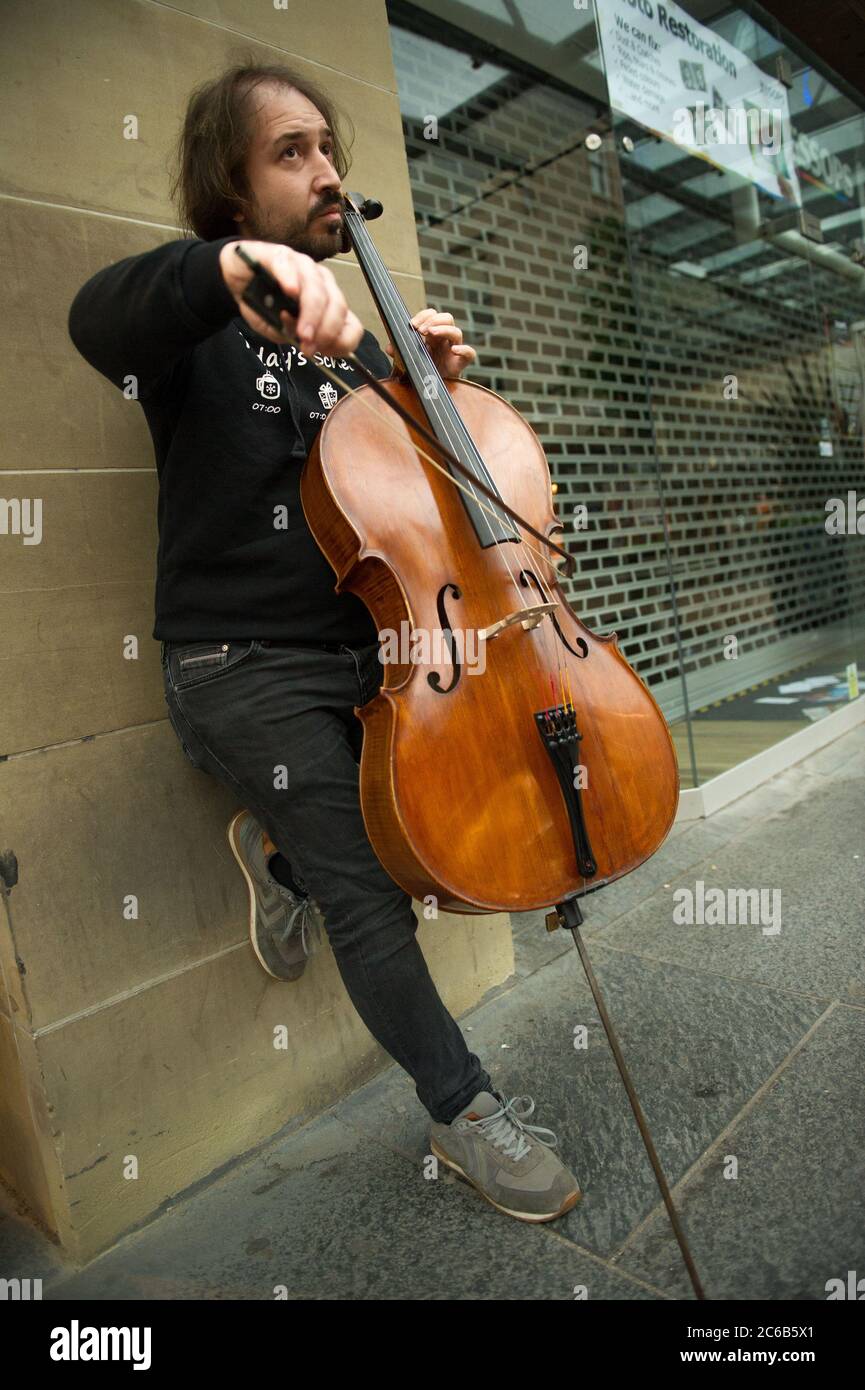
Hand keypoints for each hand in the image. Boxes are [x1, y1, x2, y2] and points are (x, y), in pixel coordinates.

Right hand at [219, 240, 363, 355]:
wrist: (237, 279)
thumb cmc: (262, 303)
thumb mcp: (279, 329)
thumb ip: (292, 335)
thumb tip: (302, 339)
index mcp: (329, 302)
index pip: (351, 323)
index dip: (342, 341)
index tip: (325, 353)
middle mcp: (321, 282)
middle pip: (337, 306)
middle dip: (325, 331)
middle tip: (309, 347)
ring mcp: (302, 266)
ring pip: (316, 288)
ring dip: (311, 314)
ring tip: (301, 333)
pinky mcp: (279, 255)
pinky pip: (288, 265)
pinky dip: (291, 278)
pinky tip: (290, 290)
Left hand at [386, 308, 476, 379]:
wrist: (430, 392)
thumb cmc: (420, 372)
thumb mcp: (407, 360)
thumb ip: (398, 353)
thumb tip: (388, 348)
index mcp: (433, 335)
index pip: (433, 315)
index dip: (423, 316)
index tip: (412, 325)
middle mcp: (445, 340)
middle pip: (447, 318)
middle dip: (433, 320)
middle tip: (421, 330)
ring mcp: (454, 350)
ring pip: (457, 332)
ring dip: (443, 329)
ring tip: (431, 334)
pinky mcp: (460, 364)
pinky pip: (470, 353)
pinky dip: (464, 349)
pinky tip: (454, 350)